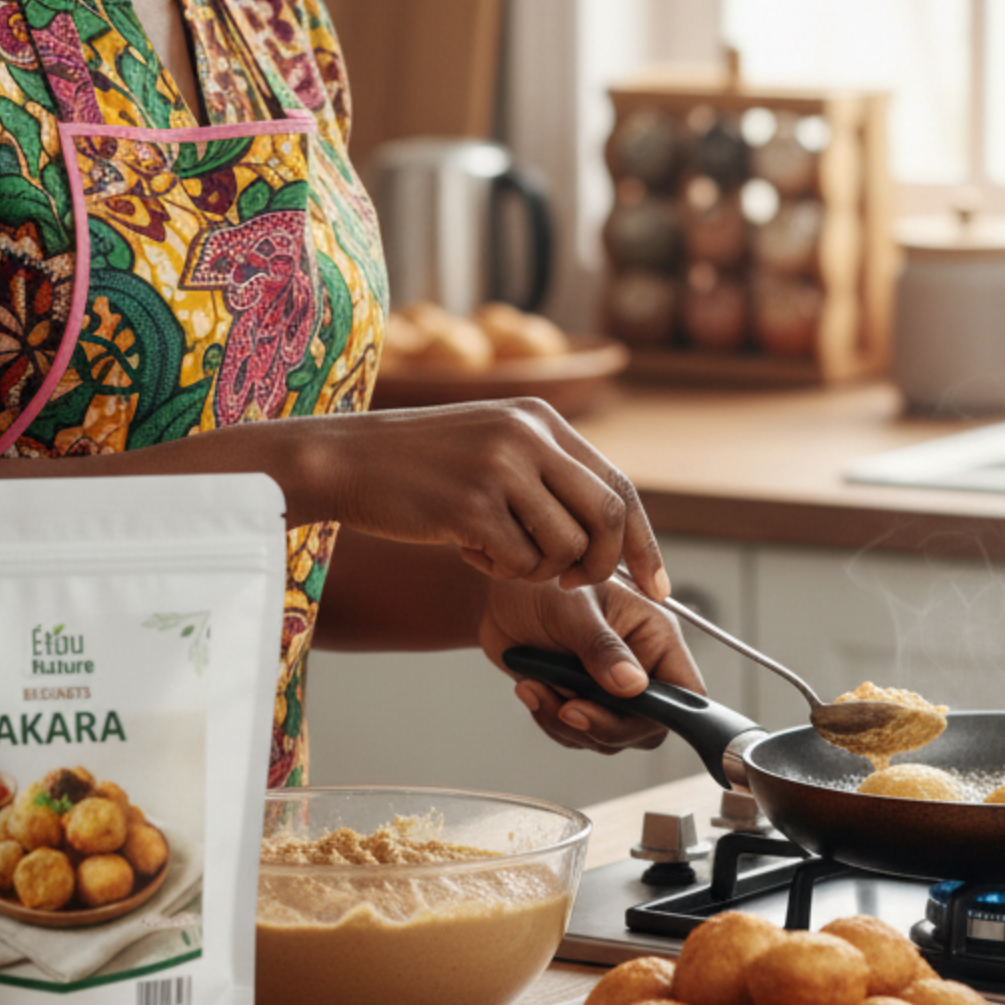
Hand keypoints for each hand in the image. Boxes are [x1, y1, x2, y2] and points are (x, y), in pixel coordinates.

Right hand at [307, 398, 669, 600]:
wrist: (346, 458)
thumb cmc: (420, 464)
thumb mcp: (494, 444)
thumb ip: (547, 473)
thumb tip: (609, 530)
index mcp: (542, 420)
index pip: (620, 486)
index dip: (644, 542)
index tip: (657, 585)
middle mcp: (529, 436)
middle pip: (606, 517)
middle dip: (600, 566)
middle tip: (570, 584)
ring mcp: (500, 468)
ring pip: (564, 547)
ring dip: (538, 570)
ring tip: (496, 552)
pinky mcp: (470, 505)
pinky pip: (518, 563)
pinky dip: (498, 572)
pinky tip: (466, 549)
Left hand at [476, 577, 705, 753]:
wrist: (499, 597)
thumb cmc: (541, 586)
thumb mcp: (573, 611)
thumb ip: (602, 648)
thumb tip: (633, 686)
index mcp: (654, 635)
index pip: (685, 690)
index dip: (670, 713)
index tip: (631, 718)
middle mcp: (639, 665)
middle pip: (648, 724)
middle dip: (604, 725)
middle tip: (568, 709)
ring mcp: (609, 687)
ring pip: (609, 736)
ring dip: (568, 724)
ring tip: (536, 685)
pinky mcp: (581, 701)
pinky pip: (578, 735)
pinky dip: (551, 720)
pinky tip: (531, 687)